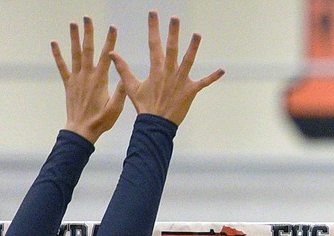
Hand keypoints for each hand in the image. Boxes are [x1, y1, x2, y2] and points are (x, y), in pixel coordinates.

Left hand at [51, 17, 125, 143]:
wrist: (81, 130)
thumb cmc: (100, 121)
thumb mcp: (116, 109)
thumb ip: (121, 93)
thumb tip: (126, 78)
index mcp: (100, 81)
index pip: (107, 57)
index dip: (110, 41)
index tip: (113, 28)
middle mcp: (87, 76)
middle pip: (88, 50)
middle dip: (89, 33)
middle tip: (88, 18)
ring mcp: (76, 79)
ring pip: (74, 54)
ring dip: (73, 38)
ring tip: (73, 23)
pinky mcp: (68, 84)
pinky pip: (62, 66)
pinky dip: (57, 54)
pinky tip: (54, 42)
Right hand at [110, 11, 223, 125]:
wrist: (156, 124)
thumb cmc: (144, 106)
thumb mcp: (131, 86)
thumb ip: (123, 69)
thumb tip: (111, 54)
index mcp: (156, 69)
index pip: (154, 44)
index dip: (153, 28)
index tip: (154, 13)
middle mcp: (169, 72)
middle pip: (172, 49)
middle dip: (173, 32)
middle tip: (175, 18)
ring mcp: (181, 81)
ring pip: (188, 61)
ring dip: (193, 47)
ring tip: (197, 34)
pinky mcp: (190, 91)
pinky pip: (204, 82)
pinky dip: (213, 77)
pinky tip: (222, 70)